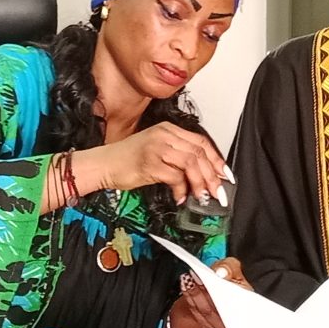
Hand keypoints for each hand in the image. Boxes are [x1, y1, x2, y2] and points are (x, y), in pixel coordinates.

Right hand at [77, 122, 231, 205]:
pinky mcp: (150, 163)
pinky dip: (181, 189)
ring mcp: (157, 148)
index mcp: (168, 129)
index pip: (201, 142)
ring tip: (201, 197)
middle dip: (212, 175)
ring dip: (200, 183)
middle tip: (218, 192)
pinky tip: (180, 197)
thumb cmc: (128, 159)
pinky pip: (175, 177)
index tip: (224, 175)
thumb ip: (178, 157)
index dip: (216, 159)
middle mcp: (164, 135)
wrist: (104, 163)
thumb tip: (202, 174)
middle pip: (199, 153)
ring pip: (191, 163)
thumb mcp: (156, 149)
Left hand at [175, 257, 252, 327]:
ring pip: (205, 311)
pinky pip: (196, 313)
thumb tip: (221, 273)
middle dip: (205, 291)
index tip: (214, 278)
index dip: (224, 292)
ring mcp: (220, 324)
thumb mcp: (232, 266)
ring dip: (195, 294)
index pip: (237, 303)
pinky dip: (189, 298)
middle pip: (218, 308)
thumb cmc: (228, 277)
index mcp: (247, 303)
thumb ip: (229, 267)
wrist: (217, 288)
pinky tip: (185, 285)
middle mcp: (234, 318)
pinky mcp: (206, 324)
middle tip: (196, 276)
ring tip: (189, 278)